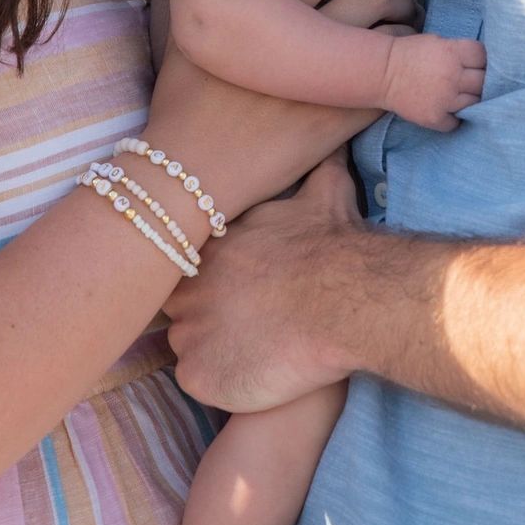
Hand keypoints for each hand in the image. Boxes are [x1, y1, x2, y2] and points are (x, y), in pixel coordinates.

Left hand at [164, 155, 361, 411]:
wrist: (346, 298)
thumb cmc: (334, 245)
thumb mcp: (323, 192)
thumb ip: (317, 168)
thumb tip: (334, 143)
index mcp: (207, 247)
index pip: (184, 263)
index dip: (209, 279)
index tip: (239, 288)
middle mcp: (186, 287)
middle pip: (178, 307)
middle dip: (202, 314)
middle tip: (245, 323)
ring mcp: (188, 333)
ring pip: (185, 346)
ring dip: (211, 349)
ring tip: (254, 350)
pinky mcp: (199, 375)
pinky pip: (196, 382)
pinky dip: (219, 382)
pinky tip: (253, 373)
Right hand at [382, 32, 486, 129]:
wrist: (381, 73)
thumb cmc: (409, 54)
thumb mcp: (437, 41)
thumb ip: (459, 51)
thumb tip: (480, 61)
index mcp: (452, 52)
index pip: (483, 56)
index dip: (483, 60)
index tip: (478, 64)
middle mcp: (452, 75)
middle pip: (484, 82)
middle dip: (481, 81)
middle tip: (474, 82)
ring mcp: (445, 99)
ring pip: (474, 103)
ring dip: (471, 100)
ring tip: (461, 97)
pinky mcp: (435, 117)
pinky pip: (456, 122)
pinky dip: (454, 118)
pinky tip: (448, 111)